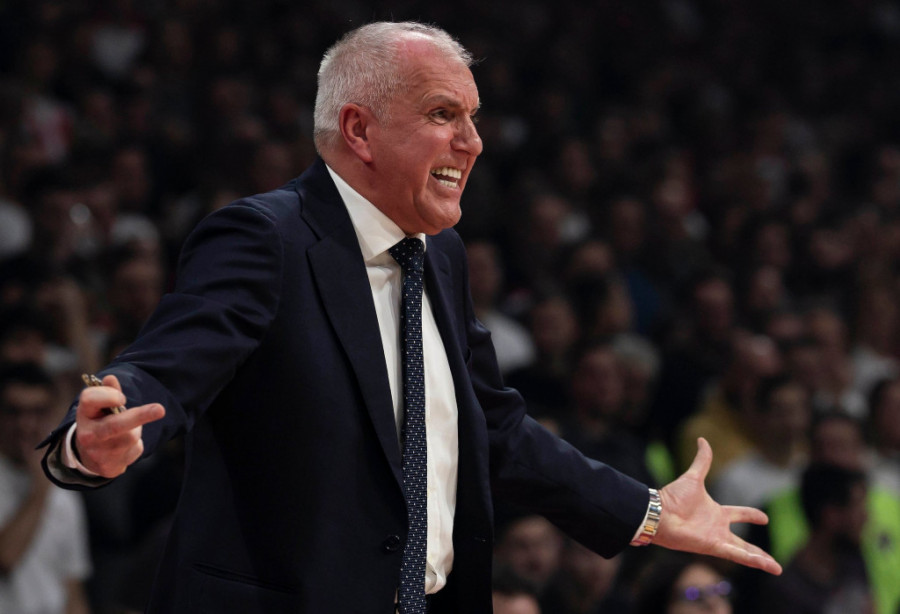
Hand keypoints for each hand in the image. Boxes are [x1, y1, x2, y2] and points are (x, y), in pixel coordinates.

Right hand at [74, 375, 164, 477]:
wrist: (90, 457)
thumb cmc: (99, 422)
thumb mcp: (99, 406)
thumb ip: (108, 392)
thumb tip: (111, 378)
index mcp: (84, 414)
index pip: (90, 400)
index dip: (108, 396)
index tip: (123, 398)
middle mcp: (87, 435)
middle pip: (114, 425)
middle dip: (139, 416)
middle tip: (160, 409)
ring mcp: (97, 453)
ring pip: (130, 437)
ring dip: (136, 430)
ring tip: (126, 430)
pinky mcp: (109, 467)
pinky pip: (135, 450)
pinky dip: (135, 445)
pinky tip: (124, 447)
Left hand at [653, 437, 782, 574]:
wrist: (660, 512)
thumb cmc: (673, 497)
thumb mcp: (694, 476)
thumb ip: (702, 460)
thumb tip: (703, 439)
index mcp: (715, 513)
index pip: (738, 514)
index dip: (751, 515)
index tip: (765, 518)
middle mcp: (717, 528)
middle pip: (744, 543)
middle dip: (759, 552)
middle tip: (774, 561)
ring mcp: (716, 539)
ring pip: (744, 553)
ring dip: (761, 560)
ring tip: (777, 569)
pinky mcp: (714, 547)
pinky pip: (737, 555)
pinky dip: (752, 560)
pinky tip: (767, 565)